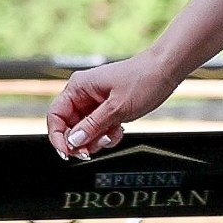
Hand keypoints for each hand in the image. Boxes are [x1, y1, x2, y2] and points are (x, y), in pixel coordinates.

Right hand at [47, 53, 183, 159]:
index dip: (58, 136)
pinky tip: (119, 130)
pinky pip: (100, 128)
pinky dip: (107, 134)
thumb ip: (93, 126)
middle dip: (81, 141)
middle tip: (91, 152)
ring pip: (86, 130)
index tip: (68, 152)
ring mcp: (96, 102)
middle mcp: (83, 94)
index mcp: (78, 87)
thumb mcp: (117, 108)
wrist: (166, 70)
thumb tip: (73, 141)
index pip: (55, 116)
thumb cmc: (143, 79)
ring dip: (97, 139)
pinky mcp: (108, 109)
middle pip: (70, 126)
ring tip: (113, 134)